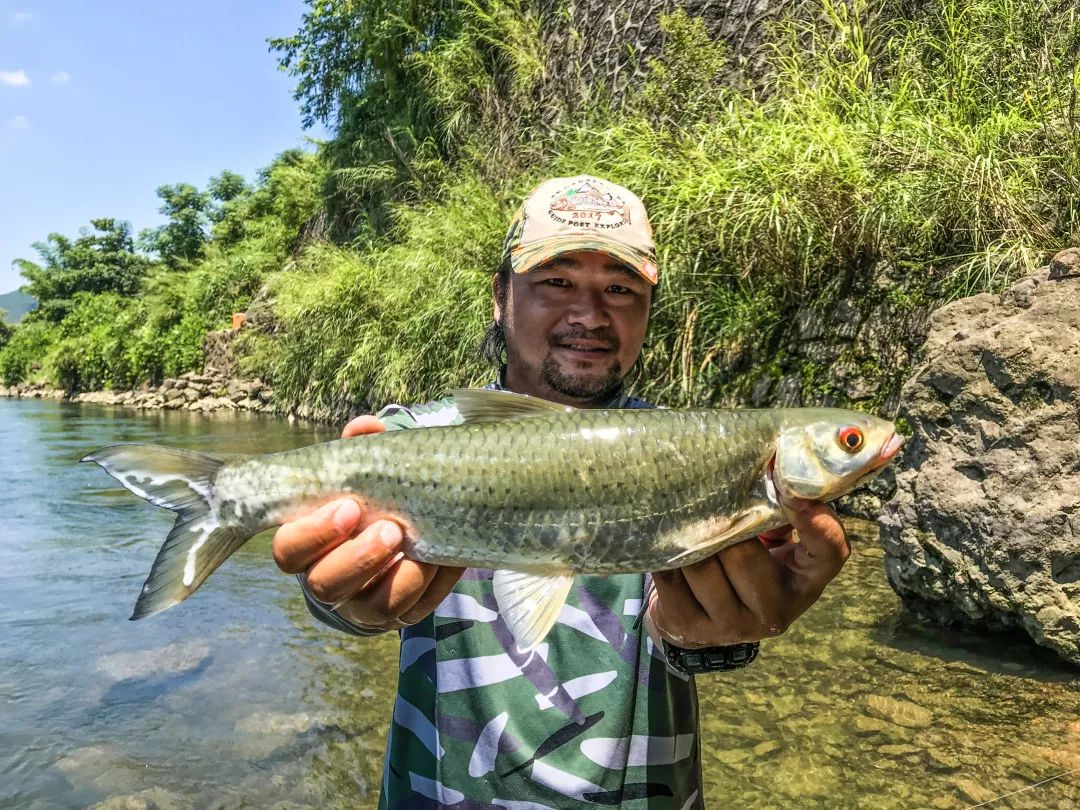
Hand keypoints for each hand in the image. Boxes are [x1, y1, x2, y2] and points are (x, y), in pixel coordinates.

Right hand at [272, 415, 463, 629]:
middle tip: (391, 528)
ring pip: (371, 609)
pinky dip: (432, 586)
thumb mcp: (364, 477)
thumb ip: (362, 451)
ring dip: (398, 579)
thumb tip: (366, 427)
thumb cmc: (369, 502)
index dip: (314, 534)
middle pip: (324, 585)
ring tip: (418, 545)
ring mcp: (362, 606)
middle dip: (358, 558)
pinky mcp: (399, 617)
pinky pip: (412, 611)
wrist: (398, 539)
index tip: (350, 506)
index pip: (289, 551)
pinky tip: (445, 560)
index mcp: (307, 547)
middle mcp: (328, 582)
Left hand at [646, 498, 848, 646]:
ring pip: (699, 566)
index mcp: (805, 580)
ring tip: (683, 524)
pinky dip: (663, 556)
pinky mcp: (692, 628)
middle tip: (707, 504)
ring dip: (687, 540)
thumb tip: (768, 463)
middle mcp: (775, 610)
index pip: (829, 553)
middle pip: (742, 554)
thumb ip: (777, 509)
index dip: (818, 524)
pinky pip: (670, 578)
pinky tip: (665, 547)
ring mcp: (733, 625)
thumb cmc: (747, 561)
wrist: (704, 617)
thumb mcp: (773, 539)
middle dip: (720, 525)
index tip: (796, 493)